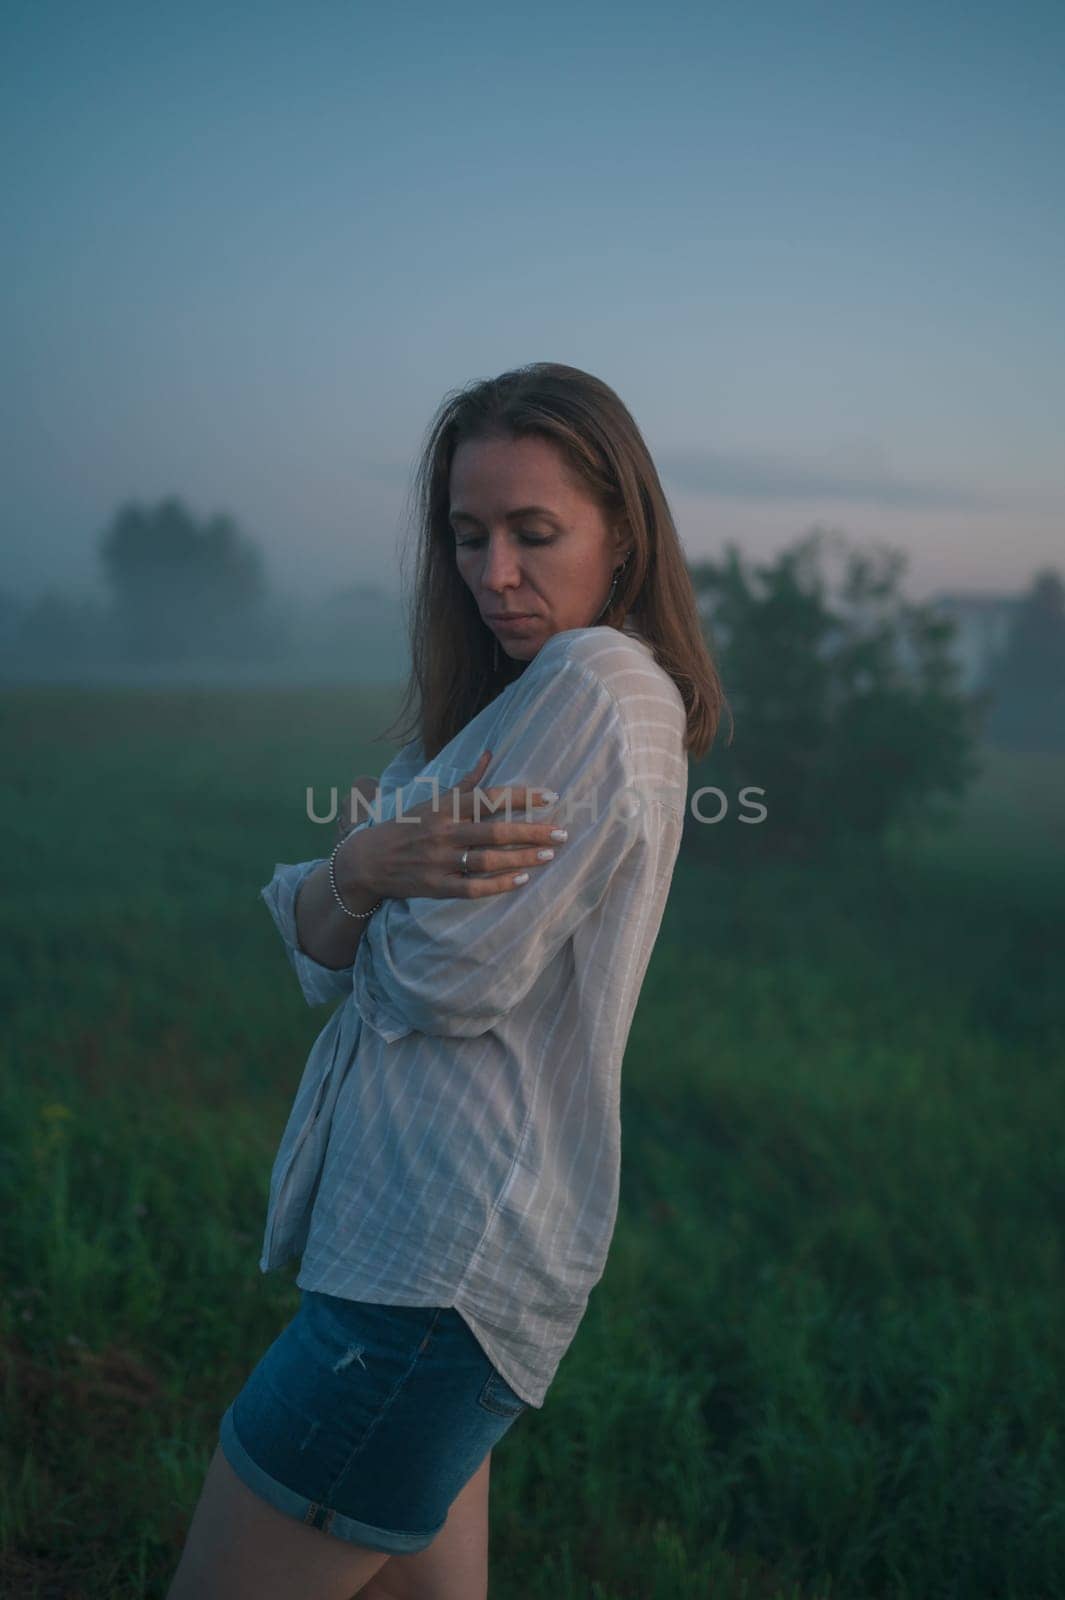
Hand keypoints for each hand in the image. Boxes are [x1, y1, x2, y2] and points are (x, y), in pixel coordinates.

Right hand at [334, 749, 566, 901]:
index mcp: (445, 808)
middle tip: (562, 833)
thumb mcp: (433, 800)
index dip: (522, 797)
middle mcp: (444, 833)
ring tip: (549, 854)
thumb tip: (488, 754)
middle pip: (496, 831)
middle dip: (532, 831)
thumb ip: (465, 782)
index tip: (551, 797)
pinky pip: (474, 888)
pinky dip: (500, 885)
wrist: (369, 860)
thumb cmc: (408, 826)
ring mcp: (441, 862)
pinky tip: (523, 880)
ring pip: (489, 860)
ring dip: (522, 857)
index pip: (489, 798)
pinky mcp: (438, 887)